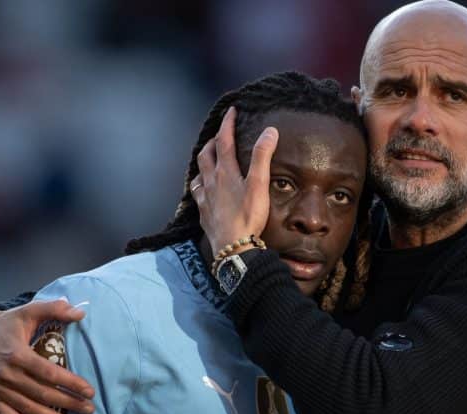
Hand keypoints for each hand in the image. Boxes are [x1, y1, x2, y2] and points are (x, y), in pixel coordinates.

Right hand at [0, 299, 95, 413]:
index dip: (71, 383)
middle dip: (68, 403)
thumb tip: (81, 312)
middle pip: (42, 393)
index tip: (90, 391)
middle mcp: (6, 373)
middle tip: (89, 409)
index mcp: (17, 354)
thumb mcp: (31, 310)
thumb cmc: (11, 322)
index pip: (49, 373)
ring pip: (28, 407)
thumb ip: (55, 308)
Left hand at [192, 106, 278, 254]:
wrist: (233, 248)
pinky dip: (200, 184)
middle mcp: (211, 182)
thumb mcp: (259, 185)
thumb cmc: (248, 217)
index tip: (231, 111)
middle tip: (221, 135)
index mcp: (225, 172)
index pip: (224, 140)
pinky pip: (197, 193)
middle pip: (206, 154)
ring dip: (204, 162)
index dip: (227, 124)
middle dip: (213, 141)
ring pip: (199, 173)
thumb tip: (269, 131)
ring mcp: (205, 198)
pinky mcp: (204, 214)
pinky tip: (204, 189)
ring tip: (210, 159)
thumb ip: (262, 157)